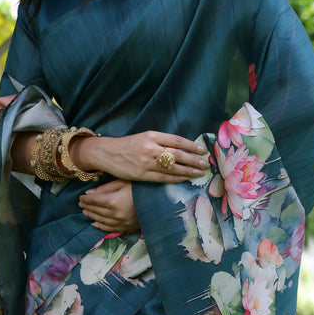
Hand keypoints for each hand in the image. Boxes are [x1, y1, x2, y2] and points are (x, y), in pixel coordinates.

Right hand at [73, 130, 208, 183]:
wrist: (107, 153)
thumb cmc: (128, 145)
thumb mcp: (144, 136)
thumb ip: (161, 141)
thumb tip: (183, 147)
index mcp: (151, 135)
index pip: (177, 140)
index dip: (191, 145)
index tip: (202, 149)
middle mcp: (150, 148)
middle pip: (177, 154)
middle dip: (194, 159)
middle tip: (205, 163)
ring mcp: (146, 162)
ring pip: (172, 168)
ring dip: (188, 170)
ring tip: (200, 172)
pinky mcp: (141, 175)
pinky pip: (163, 178)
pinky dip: (176, 178)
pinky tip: (185, 179)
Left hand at [79, 180, 138, 231]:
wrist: (158, 199)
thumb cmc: (140, 187)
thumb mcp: (122, 182)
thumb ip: (105, 188)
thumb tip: (89, 194)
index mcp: (113, 201)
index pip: (94, 201)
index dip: (85, 199)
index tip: (80, 197)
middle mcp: (115, 214)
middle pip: (96, 211)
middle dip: (87, 206)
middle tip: (80, 203)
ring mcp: (121, 222)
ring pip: (101, 220)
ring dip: (91, 216)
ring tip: (85, 211)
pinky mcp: (126, 227)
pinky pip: (109, 228)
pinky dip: (100, 226)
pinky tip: (94, 223)